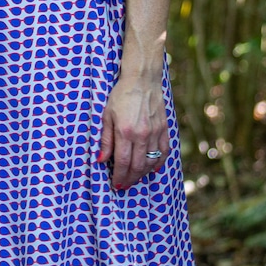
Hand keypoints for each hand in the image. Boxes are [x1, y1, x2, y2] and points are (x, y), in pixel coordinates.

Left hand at [98, 73, 168, 191]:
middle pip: (138, 166)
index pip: (123, 162)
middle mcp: (142, 135)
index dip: (119, 177)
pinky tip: (153, 168)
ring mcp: (156, 132)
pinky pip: (164, 151)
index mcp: (126, 132)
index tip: (116, 185)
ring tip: (135, 178)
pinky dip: (159, 162)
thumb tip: (101, 160)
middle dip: (130, 179)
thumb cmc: (121, 96)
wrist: (142, 80)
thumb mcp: (107, 116)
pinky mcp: (164, 128)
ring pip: (151, 161)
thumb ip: (106, 140)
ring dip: (143, 174)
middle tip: (124, 186)